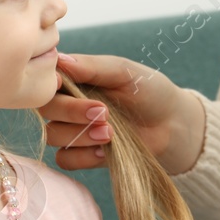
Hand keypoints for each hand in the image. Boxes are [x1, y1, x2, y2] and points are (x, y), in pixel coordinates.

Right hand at [38, 52, 205, 174]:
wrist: (173, 126)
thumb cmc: (151, 91)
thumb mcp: (125, 72)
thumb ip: (93, 67)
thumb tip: (60, 59)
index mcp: (76, 77)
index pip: (47, 79)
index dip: (49, 84)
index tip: (63, 85)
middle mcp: (69, 102)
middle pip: (46, 109)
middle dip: (71, 112)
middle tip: (104, 113)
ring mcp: (74, 130)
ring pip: (53, 135)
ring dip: (80, 135)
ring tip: (111, 133)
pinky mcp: (83, 154)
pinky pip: (65, 159)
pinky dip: (83, 156)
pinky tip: (105, 150)